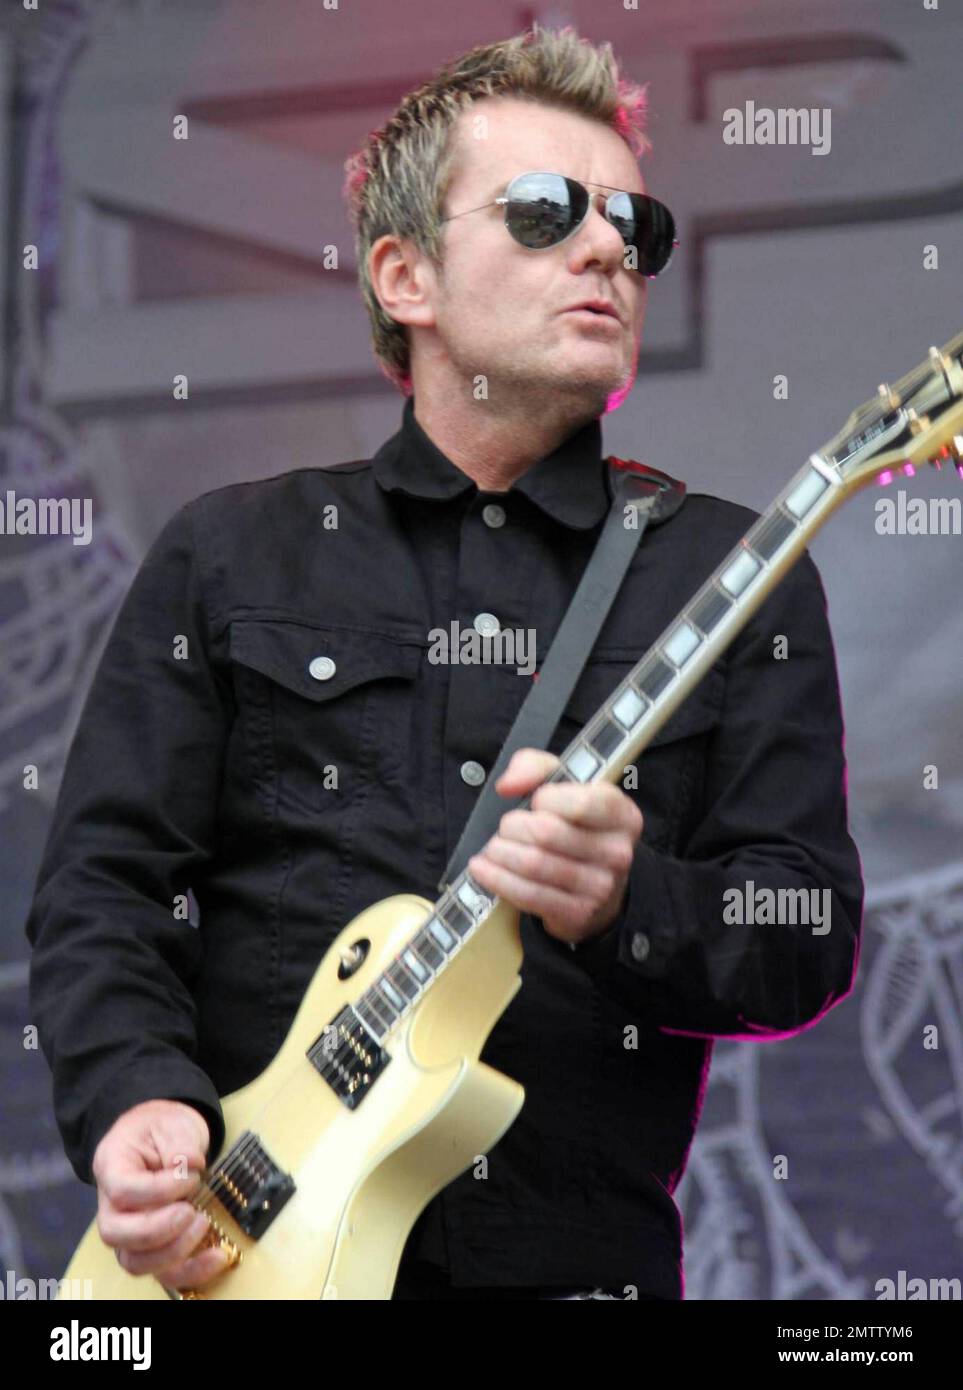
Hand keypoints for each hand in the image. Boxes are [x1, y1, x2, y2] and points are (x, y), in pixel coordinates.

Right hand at [92, 1098, 228, 1291]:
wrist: (162, 1137)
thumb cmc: (162, 1129)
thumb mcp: (171, 1122)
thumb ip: (179, 1142)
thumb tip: (190, 1164)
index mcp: (112, 1167)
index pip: (123, 1191)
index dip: (158, 1191)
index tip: (191, 1176)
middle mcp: (112, 1206)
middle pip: (117, 1234)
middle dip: (159, 1230)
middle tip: (192, 1211)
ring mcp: (129, 1232)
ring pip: (135, 1262)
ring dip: (174, 1253)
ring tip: (204, 1226)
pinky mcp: (152, 1248)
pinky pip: (163, 1272)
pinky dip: (190, 1271)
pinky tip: (218, 1256)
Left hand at [467, 748, 643, 946]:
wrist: (597, 884)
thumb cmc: (576, 826)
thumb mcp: (565, 786)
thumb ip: (535, 767)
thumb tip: (508, 785)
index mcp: (622, 815)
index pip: (580, 803)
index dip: (545, 799)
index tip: (534, 802)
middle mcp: (617, 851)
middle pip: (547, 833)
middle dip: (513, 827)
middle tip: (506, 828)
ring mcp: (600, 887)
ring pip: (534, 864)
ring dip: (501, 853)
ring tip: (493, 847)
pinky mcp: (577, 913)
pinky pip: (528, 895)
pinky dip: (497, 880)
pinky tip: (483, 869)